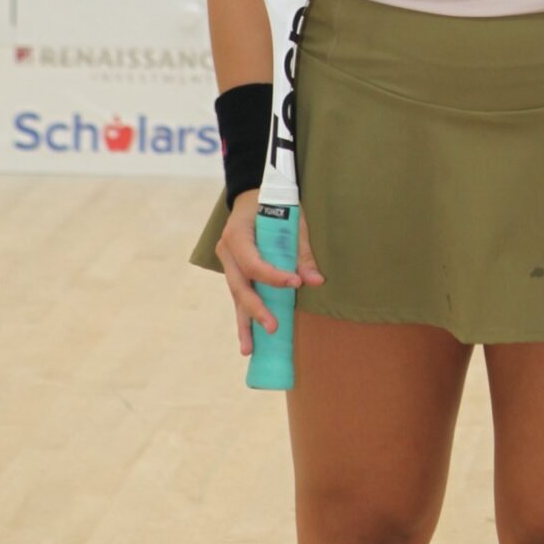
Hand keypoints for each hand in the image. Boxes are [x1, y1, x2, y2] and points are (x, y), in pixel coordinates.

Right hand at [216, 190, 324, 357]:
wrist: (253, 194)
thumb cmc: (275, 203)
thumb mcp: (292, 220)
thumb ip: (302, 252)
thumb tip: (317, 282)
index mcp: (237, 234)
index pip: (254, 264)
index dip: (274, 277)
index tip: (296, 283)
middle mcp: (226, 251)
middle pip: (240, 286)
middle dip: (256, 309)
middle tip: (274, 327)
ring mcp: (227, 262)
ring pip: (236, 296)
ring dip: (244, 323)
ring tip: (249, 350)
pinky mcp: (233, 270)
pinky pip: (239, 296)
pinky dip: (244, 316)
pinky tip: (249, 340)